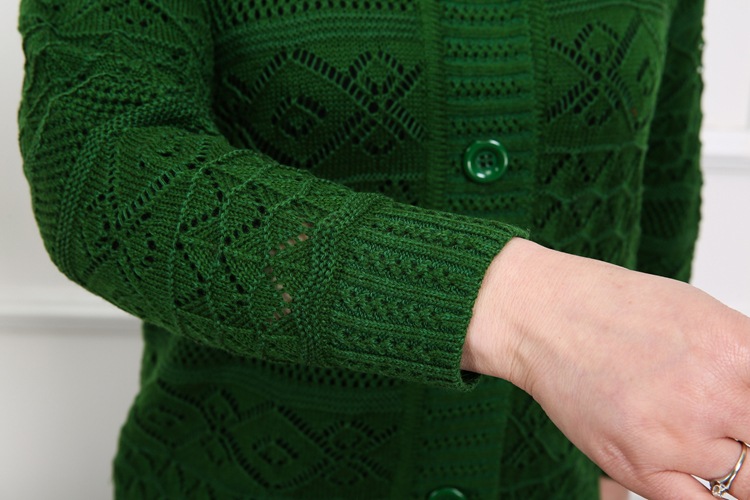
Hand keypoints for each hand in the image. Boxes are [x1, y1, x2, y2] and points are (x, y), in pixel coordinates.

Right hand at [463, 238, 749, 499]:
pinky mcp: (637, 466)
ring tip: (697, 432)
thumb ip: (745, 361)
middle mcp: (714, 396)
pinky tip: (693, 468)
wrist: (542, 316)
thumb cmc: (612, 306)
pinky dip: (705, 492)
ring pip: (744, 483)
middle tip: (732, 430)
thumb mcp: (700, 313)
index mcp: (738, 349)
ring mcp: (676, 436)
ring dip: (731, 462)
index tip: (747, 418)